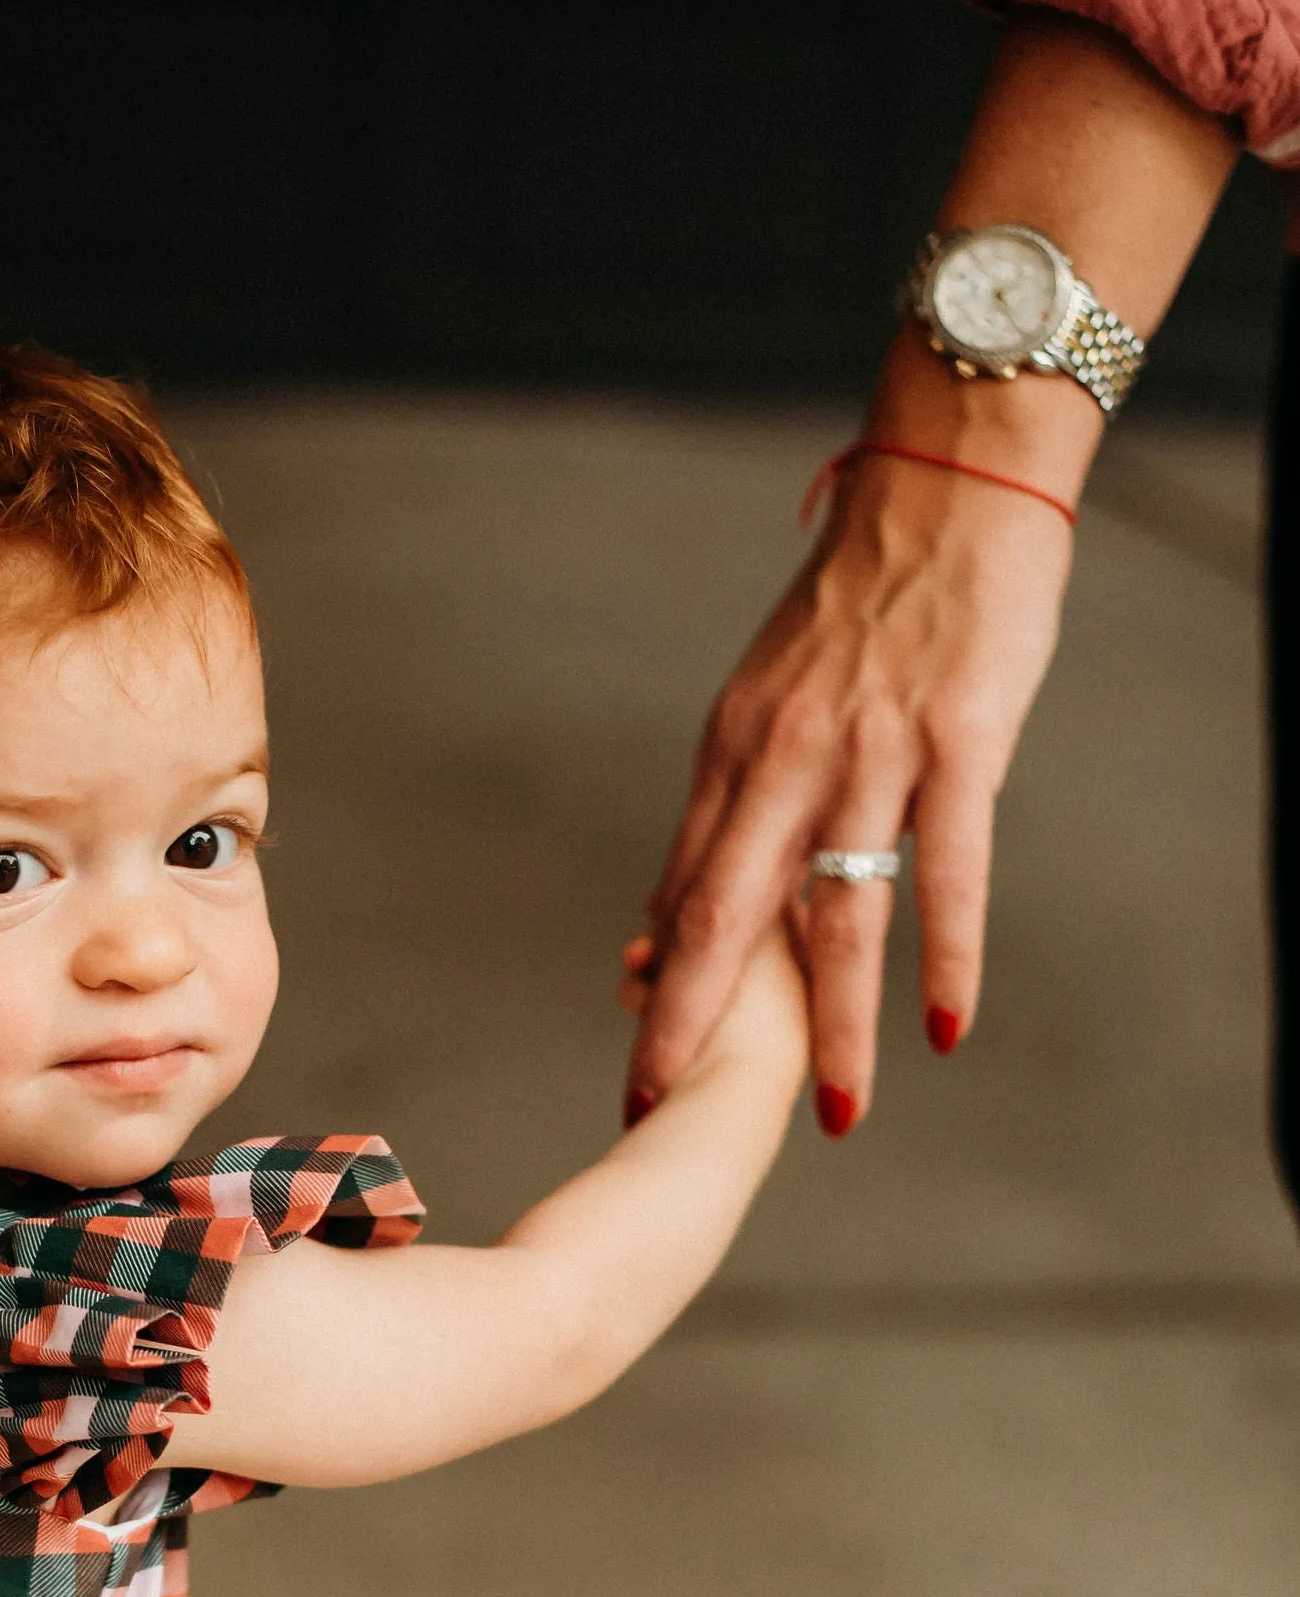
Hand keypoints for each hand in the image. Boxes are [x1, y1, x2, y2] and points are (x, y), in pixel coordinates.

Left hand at [625, 445, 1074, 1134]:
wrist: (950, 479)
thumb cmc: (868, 598)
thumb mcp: (772, 697)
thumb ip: (735, 805)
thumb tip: (677, 909)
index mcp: (736, 752)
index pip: (684, 889)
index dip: (660, 985)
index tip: (639, 1066)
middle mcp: (786, 760)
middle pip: (725, 918)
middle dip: (691, 1028)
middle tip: (665, 1116)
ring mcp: (872, 754)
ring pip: (840, 916)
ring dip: (833, 1028)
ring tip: (837, 1113)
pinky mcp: (959, 743)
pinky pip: (949, 870)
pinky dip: (949, 955)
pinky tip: (946, 1026)